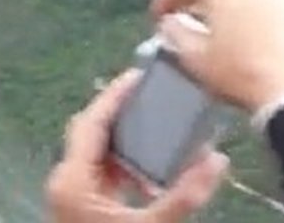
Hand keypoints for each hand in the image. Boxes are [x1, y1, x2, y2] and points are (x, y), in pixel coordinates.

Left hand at [45, 71, 227, 222]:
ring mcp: (71, 196)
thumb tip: (218, 160)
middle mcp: (65, 181)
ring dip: (123, 140)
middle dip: (118, 113)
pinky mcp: (81, 208)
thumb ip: (183, 196)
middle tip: (149, 95)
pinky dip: (123, 166)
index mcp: (71, 180)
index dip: (113, 96)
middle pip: (90, 132)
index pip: (90, 123)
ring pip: (95, 153)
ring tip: (156, 125)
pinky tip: (150, 171)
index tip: (137, 75)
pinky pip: (100, 174)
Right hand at [151, 0, 283, 110]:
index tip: (159, 16)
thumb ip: (174, 33)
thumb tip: (170, 22)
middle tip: (198, 25)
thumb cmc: (242, 75)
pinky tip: (271, 47)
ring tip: (239, 39)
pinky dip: (275, 23)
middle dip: (208, 4)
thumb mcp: (195, 58)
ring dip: (244, 12)